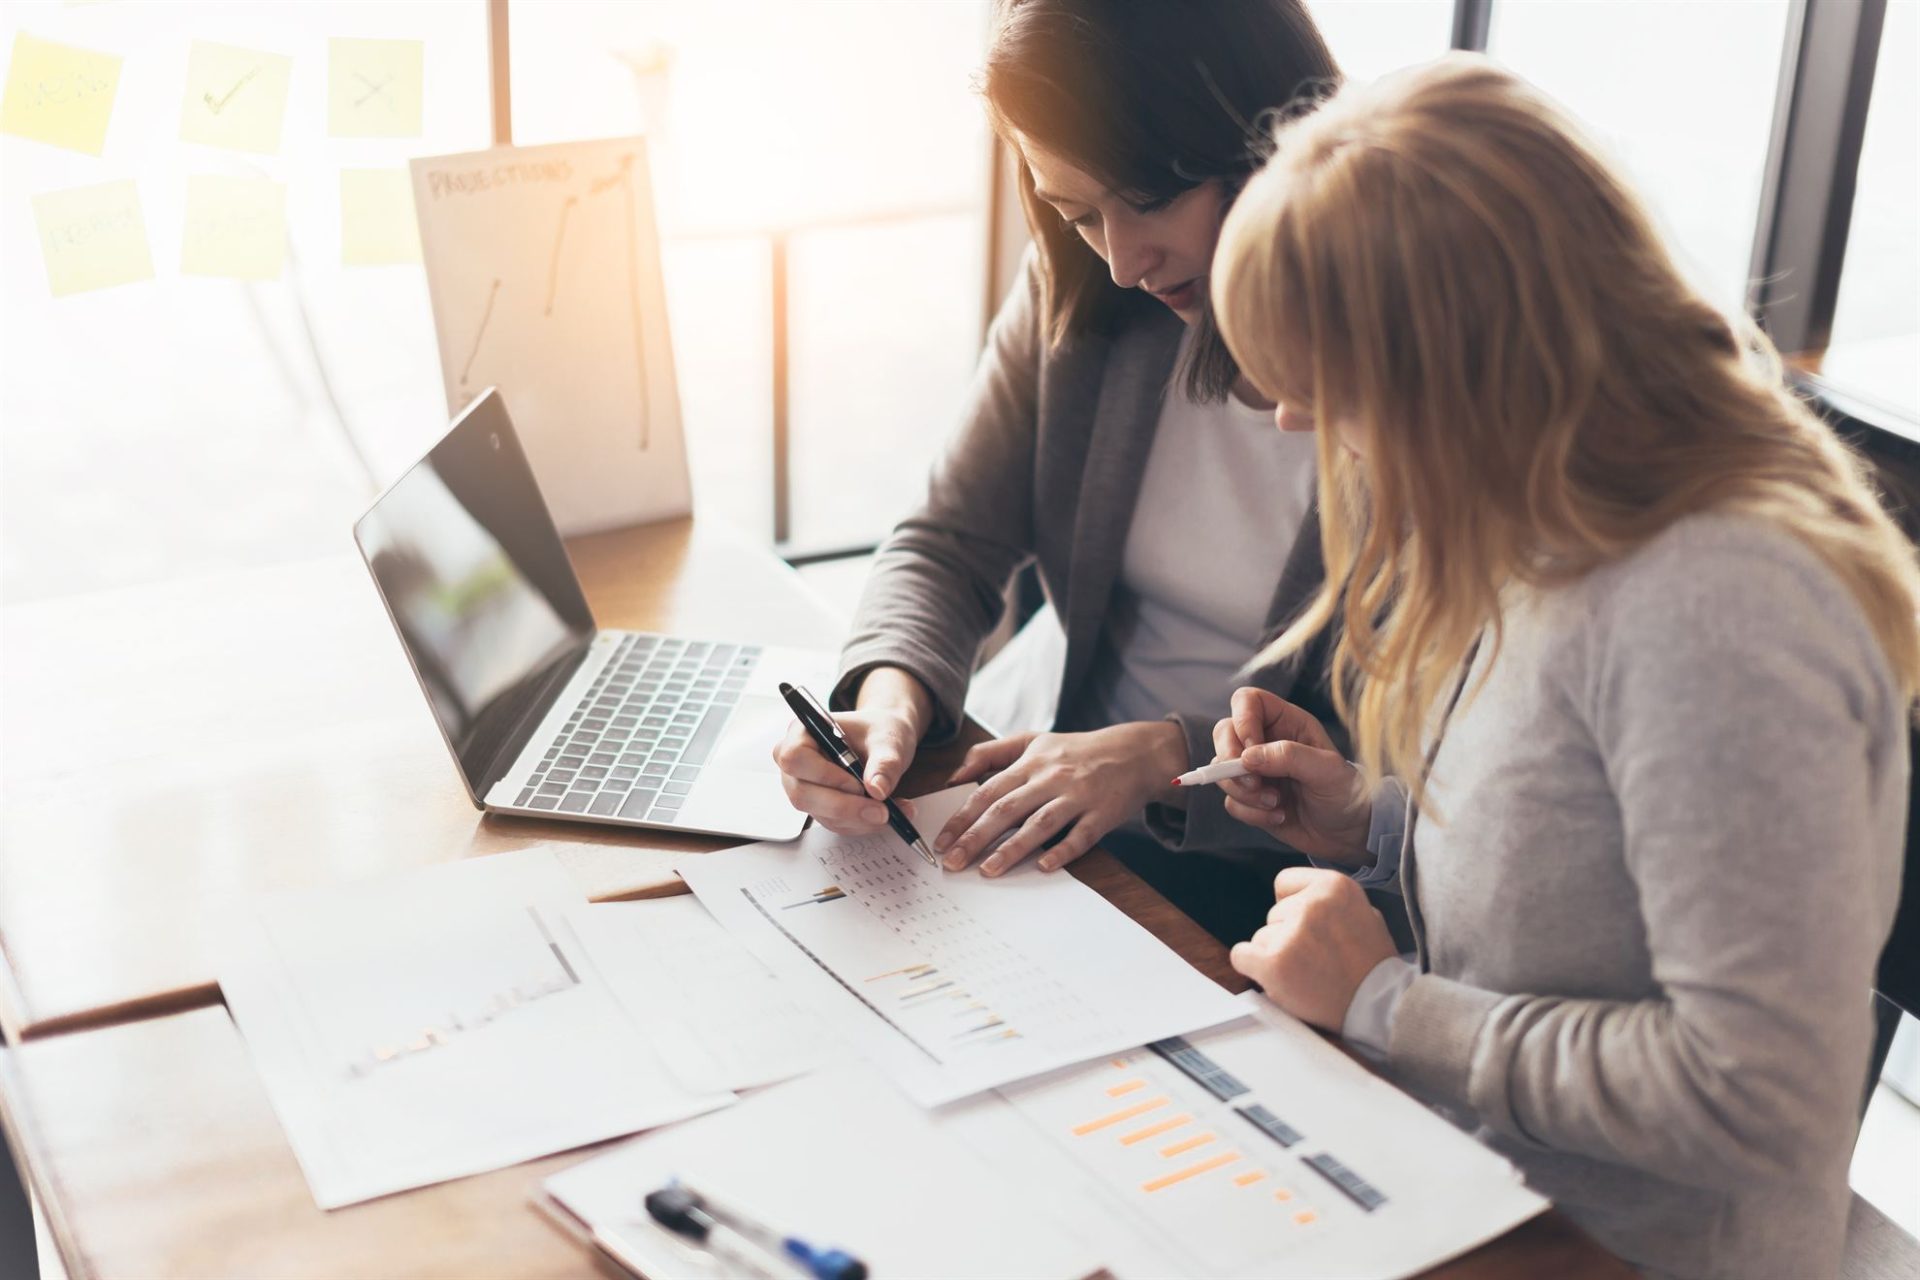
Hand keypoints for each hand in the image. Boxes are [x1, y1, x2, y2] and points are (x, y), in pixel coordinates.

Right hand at [771, 667, 930, 833]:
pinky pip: (836, 824)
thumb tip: (877, 790)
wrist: (884, 745)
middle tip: (882, 810)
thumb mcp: (889, 740)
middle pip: (803, 794)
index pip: (795, 758)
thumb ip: (885, 762)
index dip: (823, 775)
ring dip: (859, 819)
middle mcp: (796, 764)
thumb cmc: (879, 732)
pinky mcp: (819, 808)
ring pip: (822, 815)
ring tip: (894, 809)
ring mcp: (805, 788)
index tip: (857, 784)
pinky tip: (886, 812)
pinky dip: (863, 823)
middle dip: (844, 806)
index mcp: (803, 733)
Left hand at [934, 721, 1187, 876]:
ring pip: (1040, 824)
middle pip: (1007, 809)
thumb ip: (990, 753)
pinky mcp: (1102, 814)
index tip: (942, 841)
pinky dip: (1062, 851)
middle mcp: (1051, 778)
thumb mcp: (1032, 740)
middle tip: (953, 863)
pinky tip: (1043, 867)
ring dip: (1012, 849)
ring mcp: (1078, 796)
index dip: (963, 817)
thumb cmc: (1075, 751)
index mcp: (1030, 762)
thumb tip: (956, 777)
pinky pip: (1080, 836)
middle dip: (976, 837)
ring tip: (987, 870)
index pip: (988, 791)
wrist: (1134, 753)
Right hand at [1212, 688, 1369, 862]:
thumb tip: (1247, 757)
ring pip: (1220, 770)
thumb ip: (1289, 756)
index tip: (1252, 750)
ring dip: (1243, 792)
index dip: (1242, 720)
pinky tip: (1278, 815)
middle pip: (1224, 732)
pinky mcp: (1250, 798)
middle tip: (1254, 783)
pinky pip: (1232, 801)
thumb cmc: (1345, 793)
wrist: (1348, 833)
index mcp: (1287, 722)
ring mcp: (1255, 770)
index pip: (1247, 701)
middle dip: (1230, 760)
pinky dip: (1250, 813)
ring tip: (1276, 803)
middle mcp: (1266, 742)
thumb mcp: (1327, 770)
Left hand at [1229, 869, 1395, 1030]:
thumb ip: (1329, 901)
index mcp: (1334, 886)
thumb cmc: (1372, 965)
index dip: (1292, 906)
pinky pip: (1241, 956)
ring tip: (1308, 973)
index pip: (1285, 882)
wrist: (1379, 1006)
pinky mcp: (1274, 963)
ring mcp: (1292, 934)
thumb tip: (1298, 898)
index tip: (1307, 925)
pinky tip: (1278, 978)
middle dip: (1288, 935)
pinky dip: (1252, 968)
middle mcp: (1311, 905)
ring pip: (1261, 937)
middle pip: (1274, 914)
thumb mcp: (1364, 912)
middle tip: (1316, 958)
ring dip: (1276, 955)